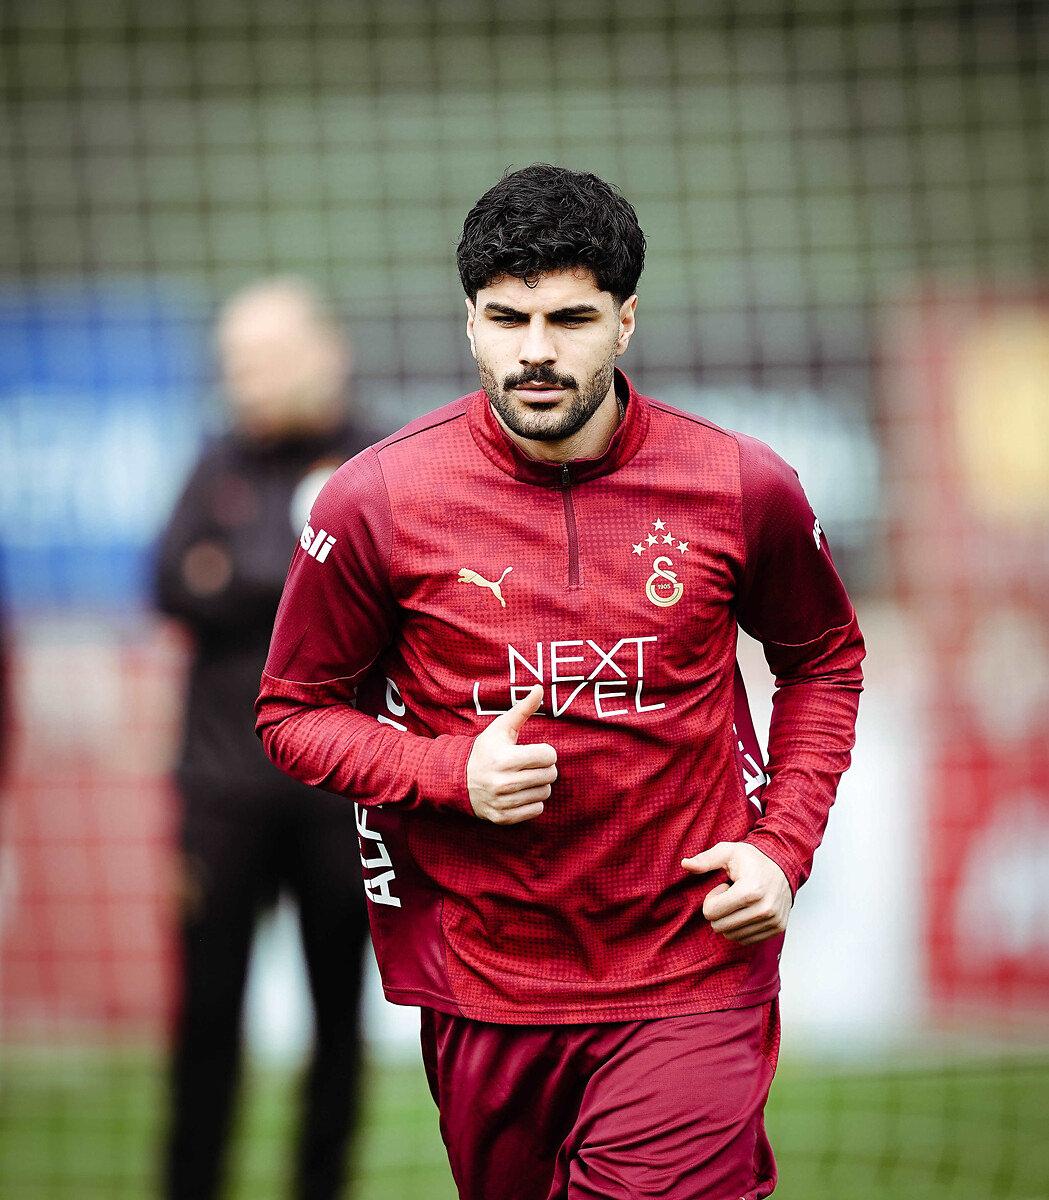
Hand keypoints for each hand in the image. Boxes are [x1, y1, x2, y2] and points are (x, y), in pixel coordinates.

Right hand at [466, 685, 556, 824]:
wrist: (456, 779)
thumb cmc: (484, 750)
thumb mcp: (501, 727)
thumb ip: (522, 709)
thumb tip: (538, 688)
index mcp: (505, 759)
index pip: (549, 756)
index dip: (545, 751)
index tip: (534, 751)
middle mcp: (503, 783)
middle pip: (550, 775)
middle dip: (544, 768)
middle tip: (530, 764)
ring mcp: (503, 802)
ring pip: (545, 793)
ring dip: (539, 784)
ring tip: (525, 778)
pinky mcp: (503, 817)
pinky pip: (536, 810)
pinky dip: (533, 801)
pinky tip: (520, 792)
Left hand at [681, 841, 791, 944]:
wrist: (783, 864)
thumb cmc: (751, 858)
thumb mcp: (727, 851)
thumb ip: (705, 860)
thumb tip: (684, 864)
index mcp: (751, 890)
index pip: (712, 912)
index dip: (712, 898)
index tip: (723, 886)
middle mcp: (765, 909)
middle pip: (720, 927)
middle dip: (719, 911)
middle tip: (731, 895)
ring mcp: (773, 920)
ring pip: (732, 936)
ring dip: (730, 920)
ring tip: (741, 901)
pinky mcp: (777, 928)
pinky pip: (746, 940)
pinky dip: (741, 927)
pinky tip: (748, 909)